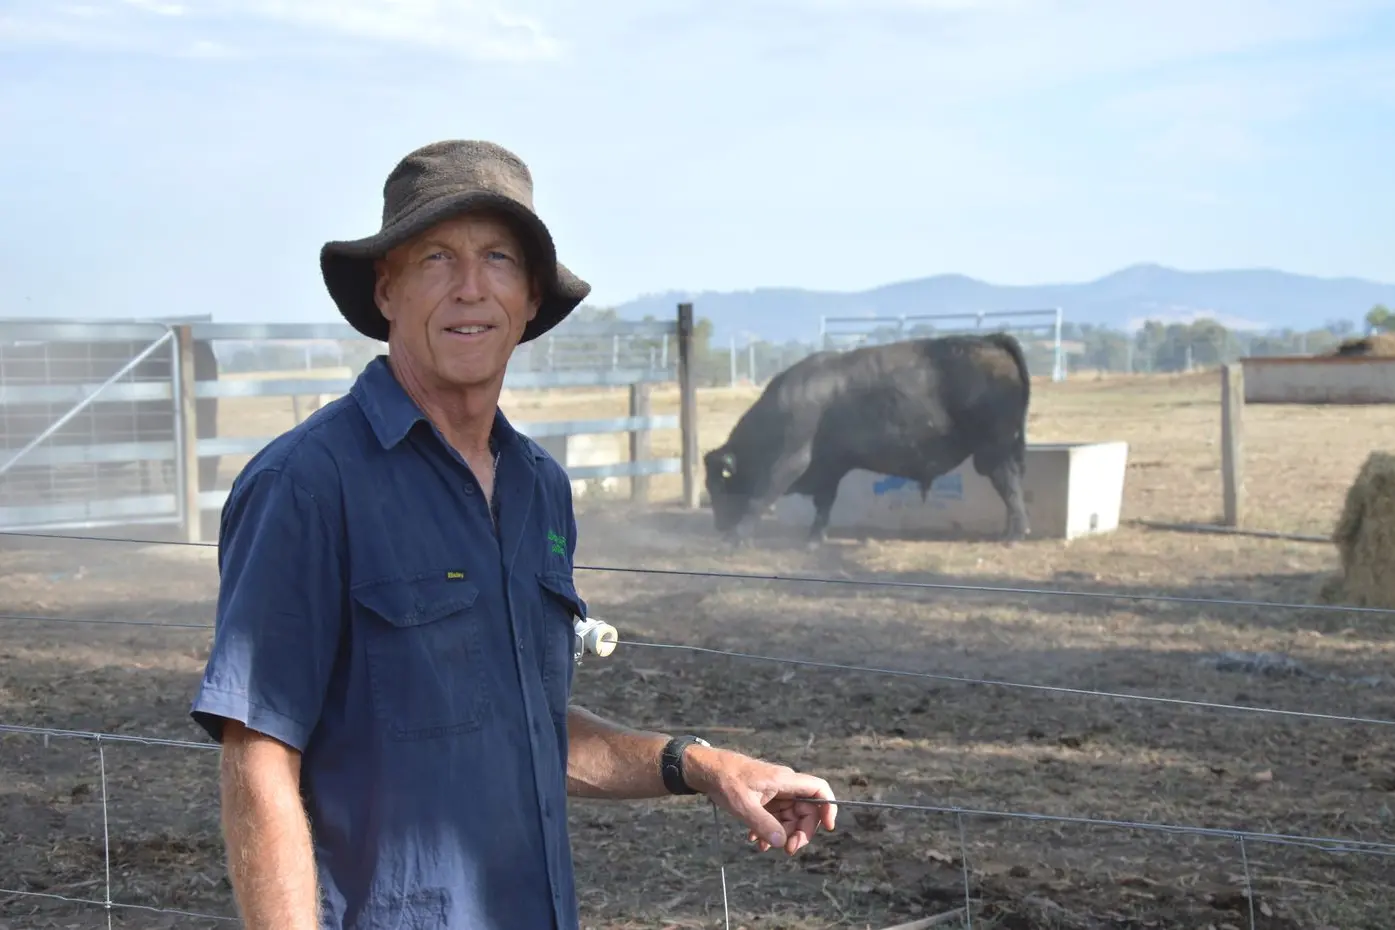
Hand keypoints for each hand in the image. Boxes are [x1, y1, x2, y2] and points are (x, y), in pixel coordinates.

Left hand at [684, 746, 836, 854]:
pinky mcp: (764, 798)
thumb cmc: (725, 781)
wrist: (706, 769)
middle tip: (787, 850)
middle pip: (806, 810)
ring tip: (763, 847)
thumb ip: (764, 825)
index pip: (819, 789)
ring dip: (781, 834)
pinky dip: (768, 830)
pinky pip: (775, 817)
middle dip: (800, 832)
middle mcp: (784, 785)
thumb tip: (782, 842)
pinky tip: (754, 840)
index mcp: (785, 781)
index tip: (829, 828)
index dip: (828, 807)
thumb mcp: (744, 806)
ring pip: (790, 816)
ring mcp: (775, 792)